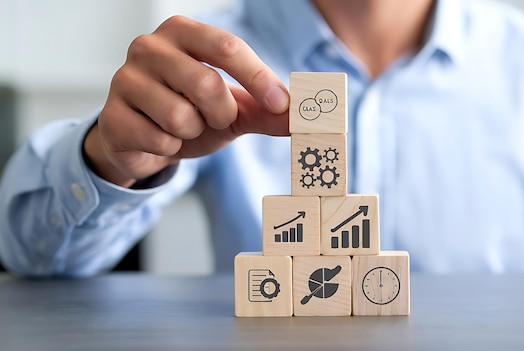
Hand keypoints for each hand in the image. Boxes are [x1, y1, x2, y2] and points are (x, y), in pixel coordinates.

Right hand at [84, 16, 289, 186]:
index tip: (280, 103)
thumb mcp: (234, 109)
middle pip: (207, 84)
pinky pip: (159, 140)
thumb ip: (268, 110)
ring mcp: (124, 78)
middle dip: (221, 113)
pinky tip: (159, 138)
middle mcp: (150, 47)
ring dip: (192, 132)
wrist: (146, 141)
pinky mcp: (111, 115)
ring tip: (182, 126)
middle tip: (213, 118)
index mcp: (185, 33)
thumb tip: (304, 117)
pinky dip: (170, 148)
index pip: (227, 46)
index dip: (258, 76)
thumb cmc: (191, 112)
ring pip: (180, 116)